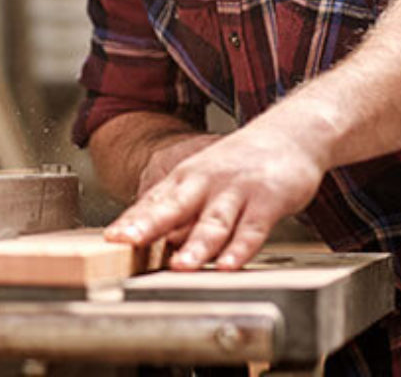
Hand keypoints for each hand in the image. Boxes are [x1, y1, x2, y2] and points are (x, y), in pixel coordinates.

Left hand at [105, 125, 327, 270]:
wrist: (289, 133)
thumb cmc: (240, 163)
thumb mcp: (203, 178)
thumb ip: (180, 210)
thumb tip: (153, 241)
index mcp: (186, 178)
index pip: (153, 202)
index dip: (131, 221)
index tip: (111, 238)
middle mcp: (206, 183)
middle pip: (173, 207)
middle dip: (148, 226)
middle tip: (127, 243)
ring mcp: (237, 190)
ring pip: (213, 222)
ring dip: (196, 246)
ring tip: (180, 267)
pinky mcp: (268, 200)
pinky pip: (252, 228)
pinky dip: (240, 248)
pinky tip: (228, 265)